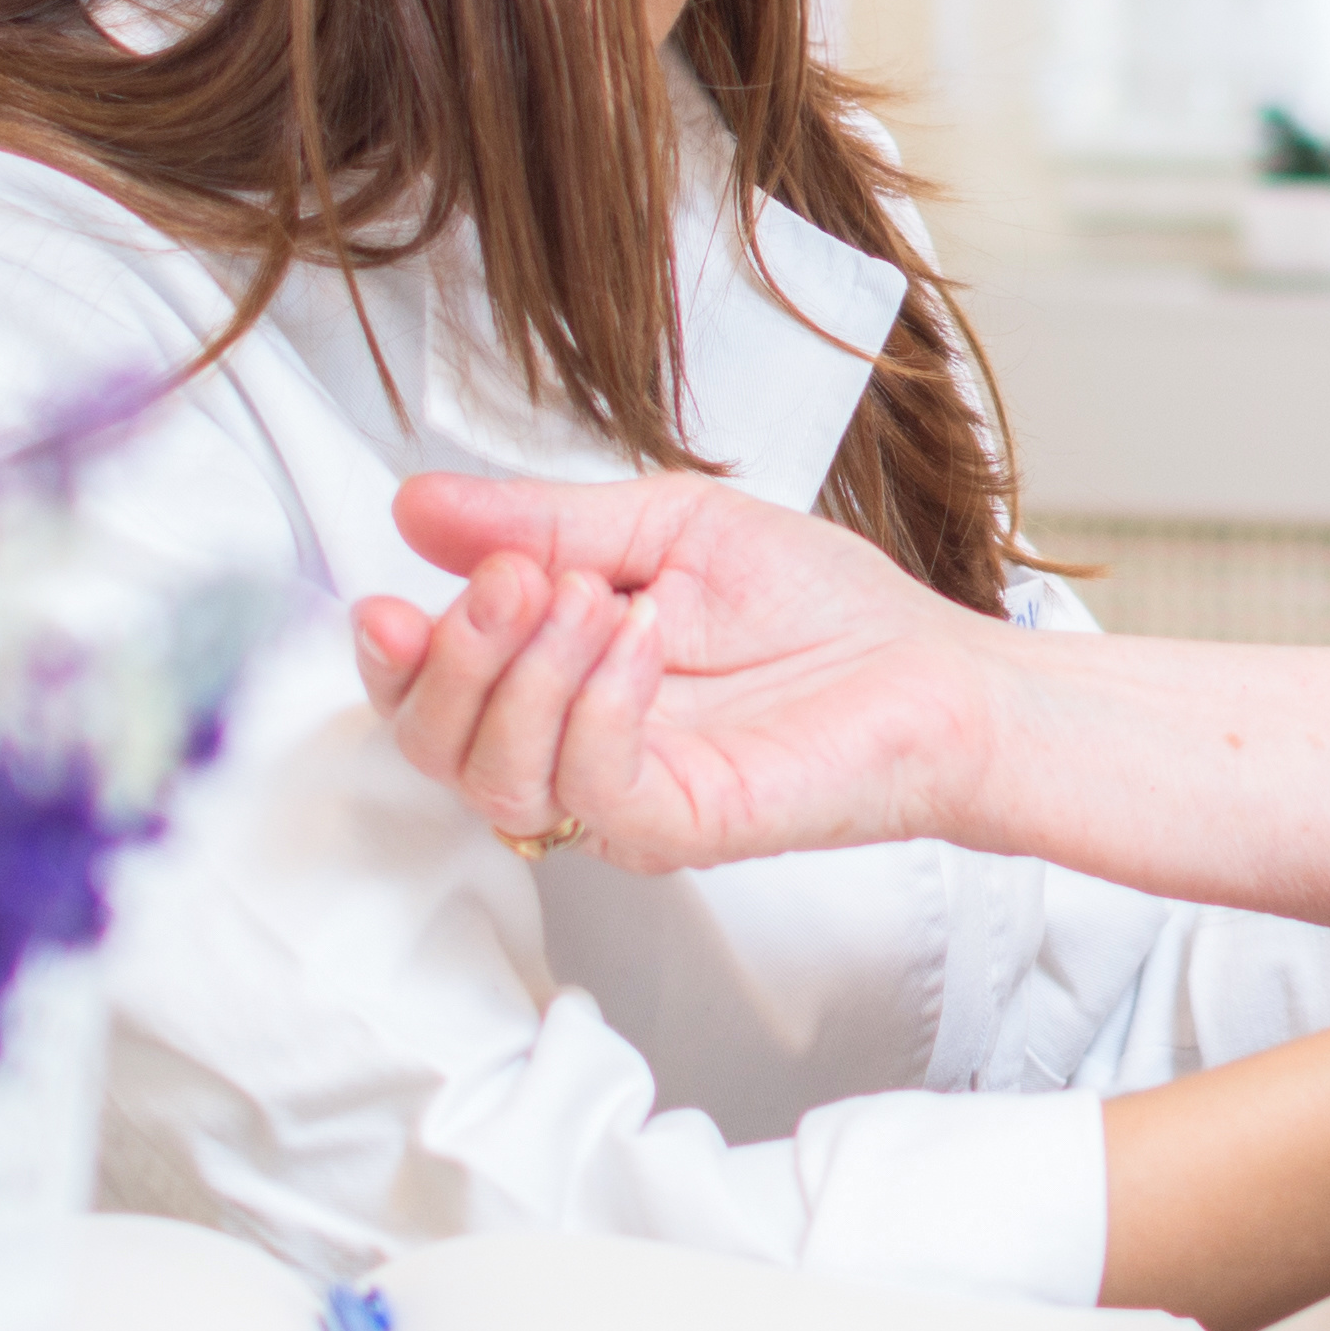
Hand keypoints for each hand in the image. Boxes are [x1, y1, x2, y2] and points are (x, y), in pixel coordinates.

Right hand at [355, 471, 1004, 868]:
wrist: (939, 672)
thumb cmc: (821, 609)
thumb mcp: (665, 530)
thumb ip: (543, 523)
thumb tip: (419, 504)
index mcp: (554, 686)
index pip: (424, 695)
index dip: (390, 653)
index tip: (395, 588)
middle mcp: (572, 753)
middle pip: (434, 746)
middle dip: (453, 653)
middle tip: (516, 580)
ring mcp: (622, 800)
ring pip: (493, 776)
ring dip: (525, 672)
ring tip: (598, 599)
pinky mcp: (679, 825)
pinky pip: (589, 788)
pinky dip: (595, 704)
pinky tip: (642, 641)